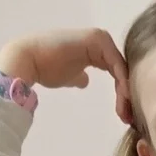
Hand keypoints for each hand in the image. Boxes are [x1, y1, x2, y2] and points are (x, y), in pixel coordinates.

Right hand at [0, 29, 131, 123]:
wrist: (26, 61)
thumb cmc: (45, 68)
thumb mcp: (70, 76)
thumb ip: (80, 76)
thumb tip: (85, 80)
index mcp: (96, 49)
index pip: (117, 72)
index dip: (122, 93)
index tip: (124, 115)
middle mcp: (101, 41)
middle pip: (122, 70)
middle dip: (127, 94)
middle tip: (128, 116)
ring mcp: (100, 38)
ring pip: (121, 68)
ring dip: (126, 90)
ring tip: (126, 110)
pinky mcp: (97, 39)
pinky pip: (116, 63)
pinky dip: (122, 80)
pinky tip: (123, 96)